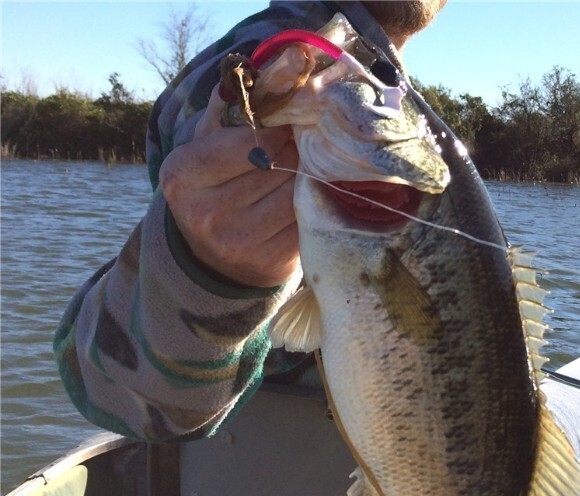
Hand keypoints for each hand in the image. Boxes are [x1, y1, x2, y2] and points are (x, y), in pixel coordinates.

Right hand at [159, 88, 299, 287]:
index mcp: (181, 176)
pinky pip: (307, 220)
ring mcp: (239, 243)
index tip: (284, 127)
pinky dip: (313, 205)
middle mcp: (206, 213)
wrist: (215, 262)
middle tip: (299, 147)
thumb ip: (231, 107)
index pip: (247, 140)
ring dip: (307, 177)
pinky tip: (305, 200)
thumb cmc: (214, 190)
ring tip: (302, 171)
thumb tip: (280, 63)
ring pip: (296, 192)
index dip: (276, 129)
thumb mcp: (205, 147)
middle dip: (295, 151)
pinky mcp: (270, 263)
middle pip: (278, 165)